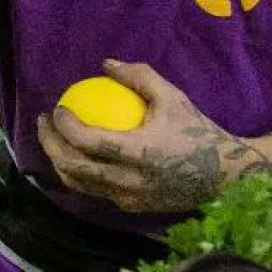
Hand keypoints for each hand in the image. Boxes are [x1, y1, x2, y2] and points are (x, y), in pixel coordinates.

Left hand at [36, 60, 271, 213]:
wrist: (226, 175)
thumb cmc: (197, 131)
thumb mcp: (171, 96)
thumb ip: (138, 76)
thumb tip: (105, 64)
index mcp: (137, 153)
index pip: (86, 142)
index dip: (64, 126)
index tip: (57, 108)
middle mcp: (128, 181)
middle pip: (72, 167)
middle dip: (49, 144)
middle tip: (45, 122)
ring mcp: (128, 198)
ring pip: (79, 184)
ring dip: (59, 161)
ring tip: (54, 138)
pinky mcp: (131, 207)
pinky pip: (95, 191)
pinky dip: (79, 173)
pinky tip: (77, 153)